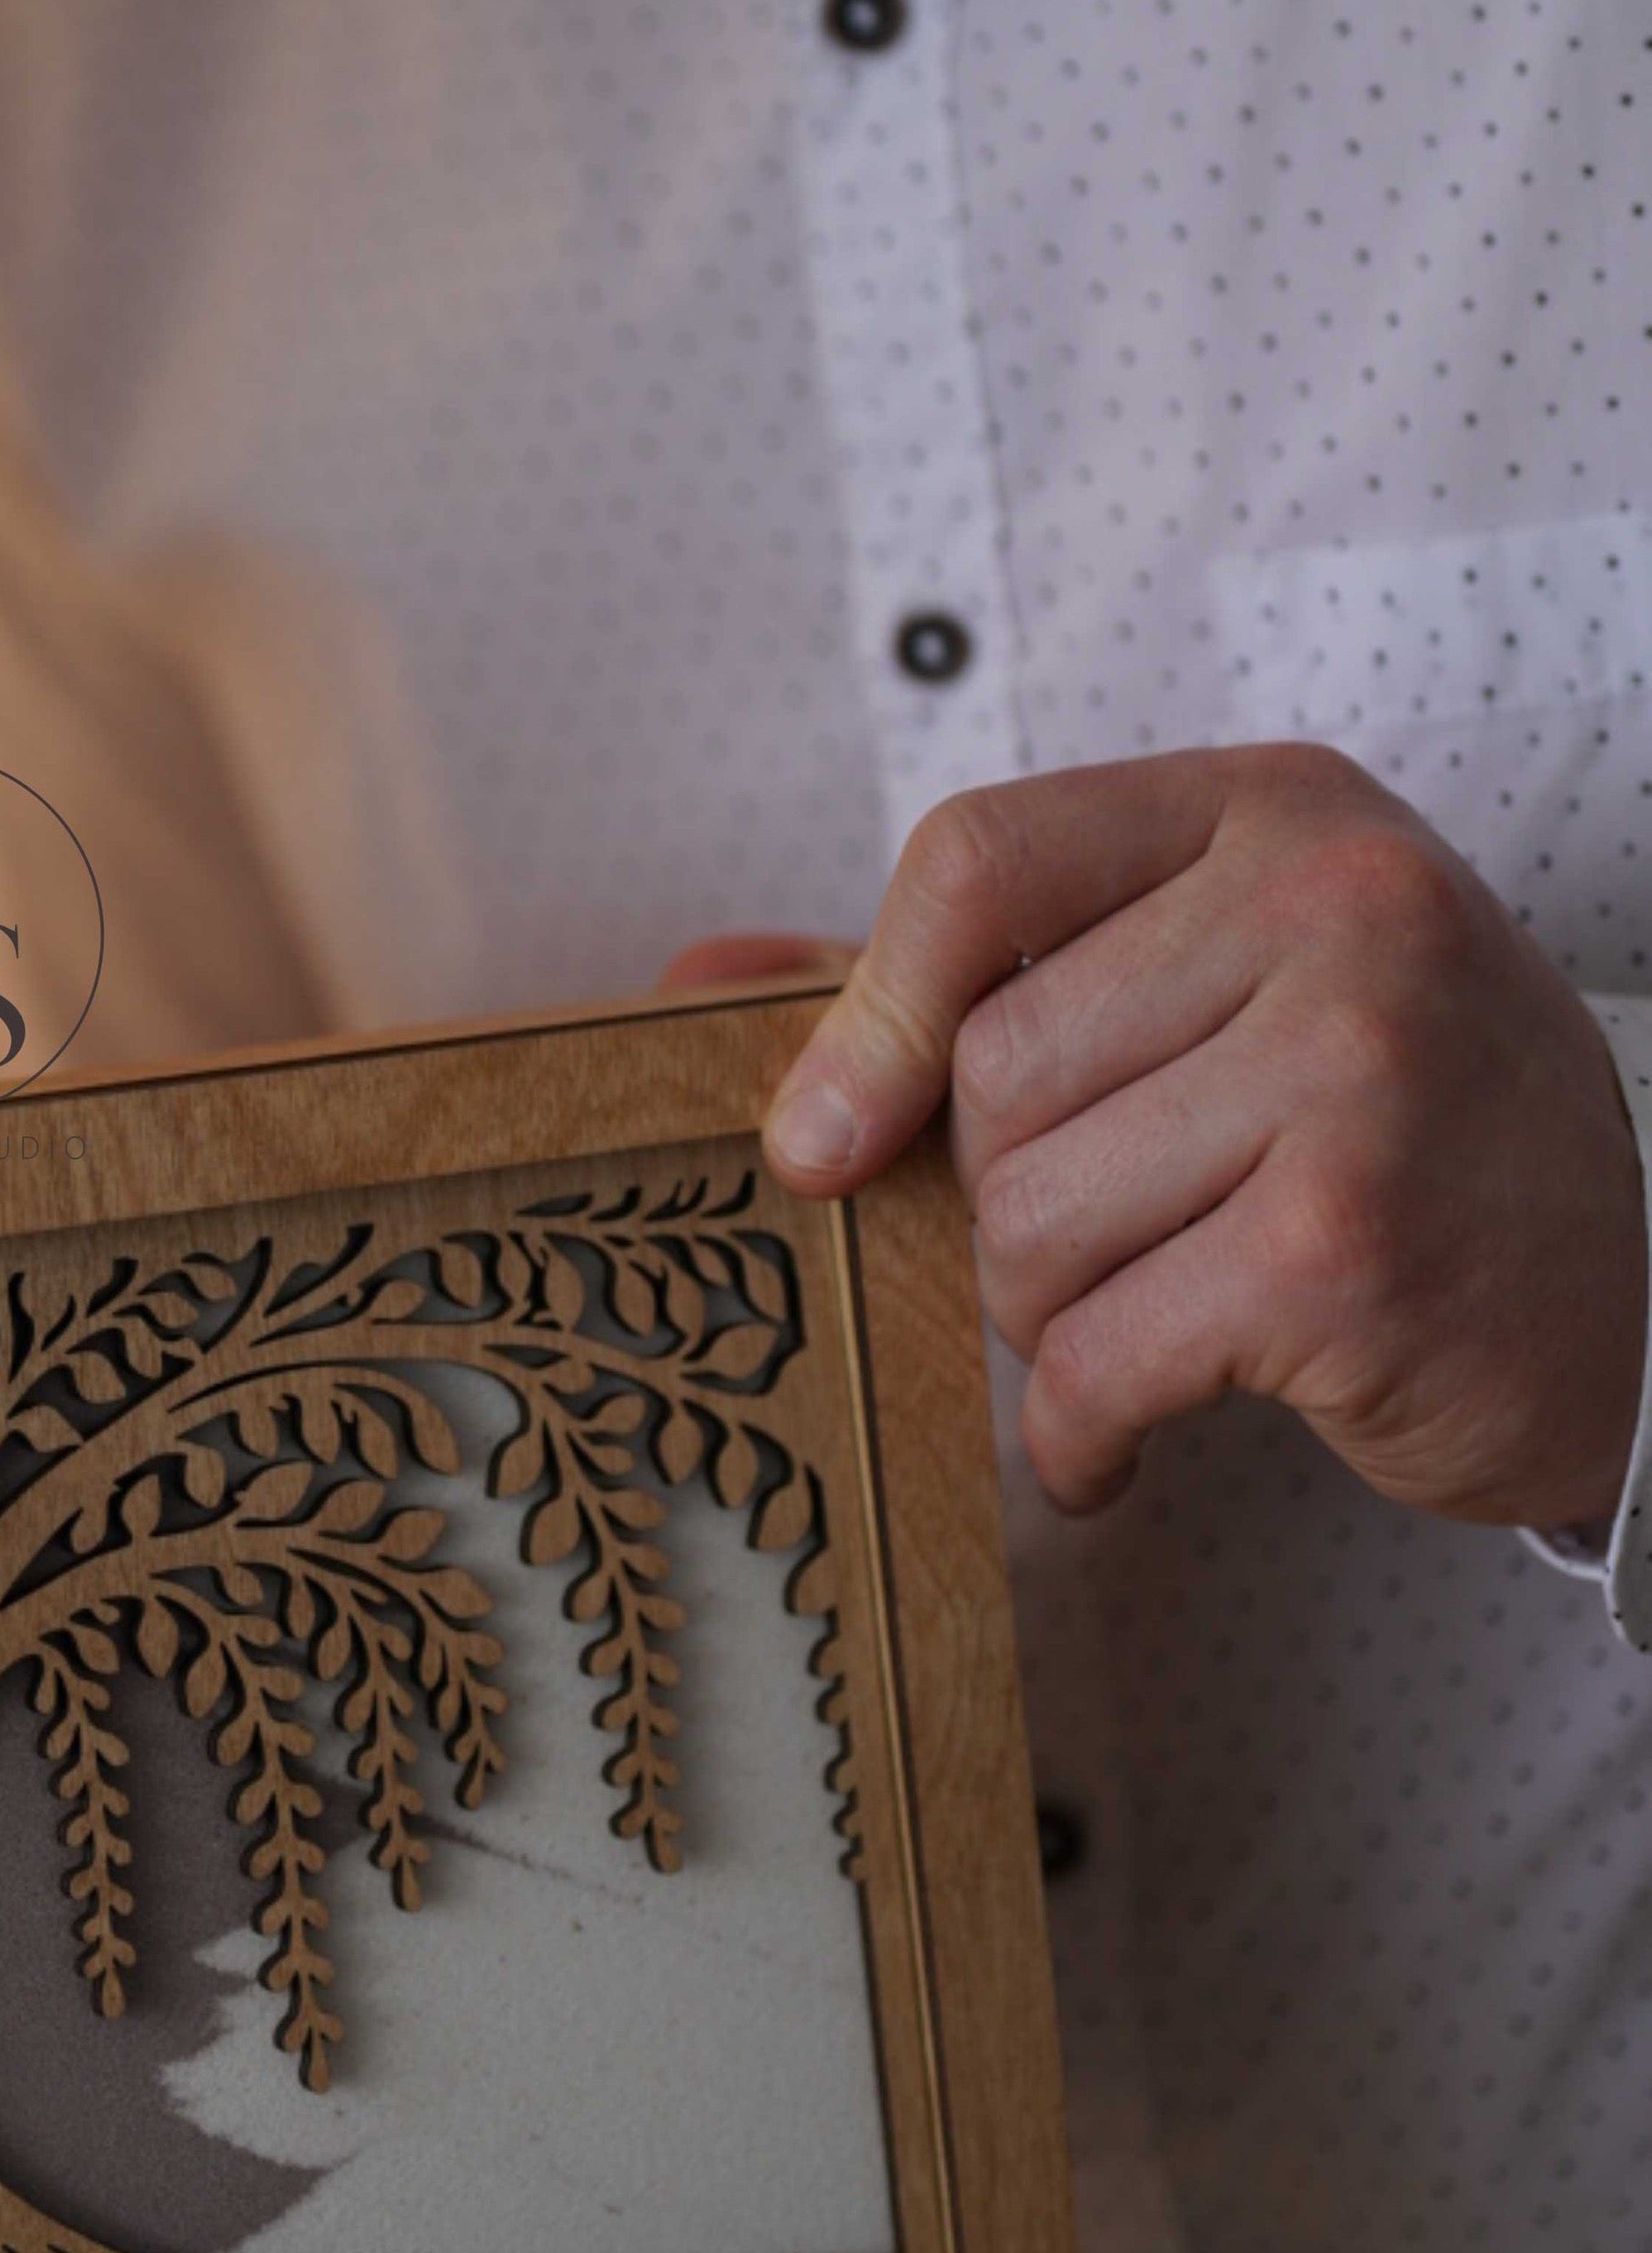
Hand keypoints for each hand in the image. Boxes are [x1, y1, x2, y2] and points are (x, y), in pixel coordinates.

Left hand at [761, 748, 1646, 1530]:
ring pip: (1029, 1223)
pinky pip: (1100, 1358)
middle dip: (1004, 1203)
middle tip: (1112, 1249)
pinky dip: (1084, 1432)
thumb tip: (693, 974)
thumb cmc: (1381, 1133)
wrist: (1635, 1300)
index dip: (871, 1010)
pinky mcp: (1349, 1250)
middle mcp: (1333, 907)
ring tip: (1153, 1322)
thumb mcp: (1199, 991)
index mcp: (1270, 810)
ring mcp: (1356, 1072)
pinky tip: (1129, 1442)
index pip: (980, 858)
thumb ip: (957, 974)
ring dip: (1048, 1320)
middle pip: (992, 1072)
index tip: (828, 1137)